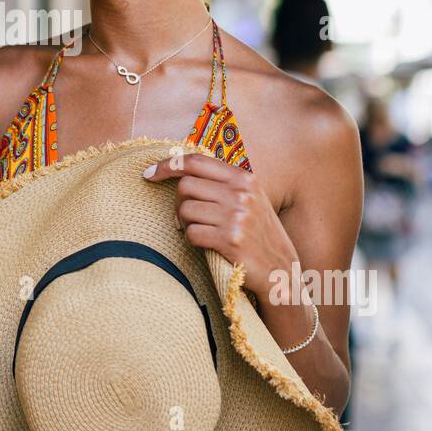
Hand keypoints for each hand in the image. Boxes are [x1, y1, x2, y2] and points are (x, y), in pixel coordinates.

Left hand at [143, 151, 298, 299]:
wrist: (281, 269)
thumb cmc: (258, 233)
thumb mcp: (249, 199)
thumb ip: (222, 183)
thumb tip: (180, 170)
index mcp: (244, 178)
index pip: (197, 161)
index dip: (168, 165)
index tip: (149, 174)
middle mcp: (241, 193)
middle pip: (186, 185)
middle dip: (178, 202)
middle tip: (185, 217)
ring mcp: (237, 216)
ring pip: (185, 210)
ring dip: (184, 223)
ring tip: (199, 231)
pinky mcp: (231, 240)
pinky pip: (192, 233)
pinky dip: (193, 240)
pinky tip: (206, 244)